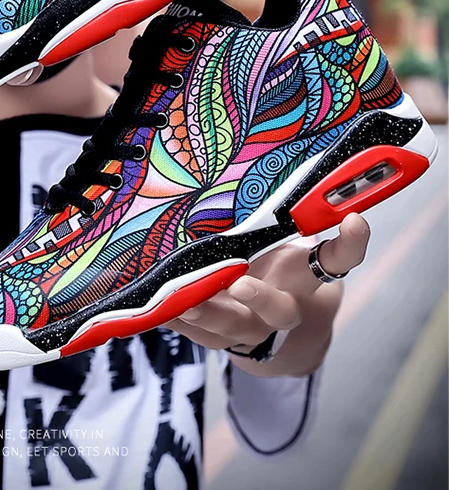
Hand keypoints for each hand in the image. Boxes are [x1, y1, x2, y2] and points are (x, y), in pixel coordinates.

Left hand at [167, 213, 370, 375]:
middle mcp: (282, 308)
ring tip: (185, 302)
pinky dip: (175, 321)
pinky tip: (155, 310)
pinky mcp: (218, 338)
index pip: (337, 260)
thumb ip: (284, 218)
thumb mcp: (289, 241)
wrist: (277, 331)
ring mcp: (249, 328)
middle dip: (260, 299)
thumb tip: (261, 172)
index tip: (354, 220)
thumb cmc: (280, 267)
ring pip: (232, 328)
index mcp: (306, 278)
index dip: (349, 243)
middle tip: (241, 284)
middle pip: (279, 311)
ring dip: (207, 315)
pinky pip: (196, 334)